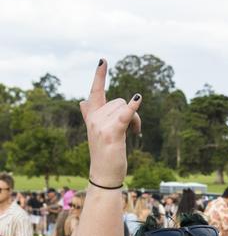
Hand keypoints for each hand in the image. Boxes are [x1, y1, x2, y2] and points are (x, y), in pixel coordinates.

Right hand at [80, 59, 142, 186]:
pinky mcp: (112, 132)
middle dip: (131, 114)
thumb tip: (82, 101)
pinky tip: (138, 98)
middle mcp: (94, 118)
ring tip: (134, 134)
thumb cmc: (104, 155)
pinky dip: (132, 107)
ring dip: (135, 121)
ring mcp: (101, 125)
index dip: (99, 76)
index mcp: (91, 116)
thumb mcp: (96, 132)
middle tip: (134, 131)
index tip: (103, 60)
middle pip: (118, 102)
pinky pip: (125, 115)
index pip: (95, 92)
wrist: (104, 175)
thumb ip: (90, 115)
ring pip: (125, 109)